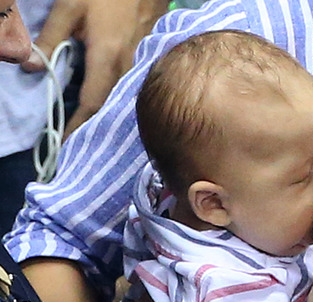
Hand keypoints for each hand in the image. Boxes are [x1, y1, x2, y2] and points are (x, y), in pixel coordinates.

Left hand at [21, 0, 167, 136]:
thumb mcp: (70, 7)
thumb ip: (50, 37)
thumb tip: (32, 67)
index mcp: (107, 56)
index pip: (92, 101)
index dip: (79, 124)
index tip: (67, 142)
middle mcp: (128, 66)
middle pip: (112, 107)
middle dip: (95, 128)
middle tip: (80, 144)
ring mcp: (141, 64)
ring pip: (125, 100)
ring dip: (109, 117)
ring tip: (95, 131)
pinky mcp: (147, 61)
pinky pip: (133, 89)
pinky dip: (121, 103)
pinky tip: (114, 109)